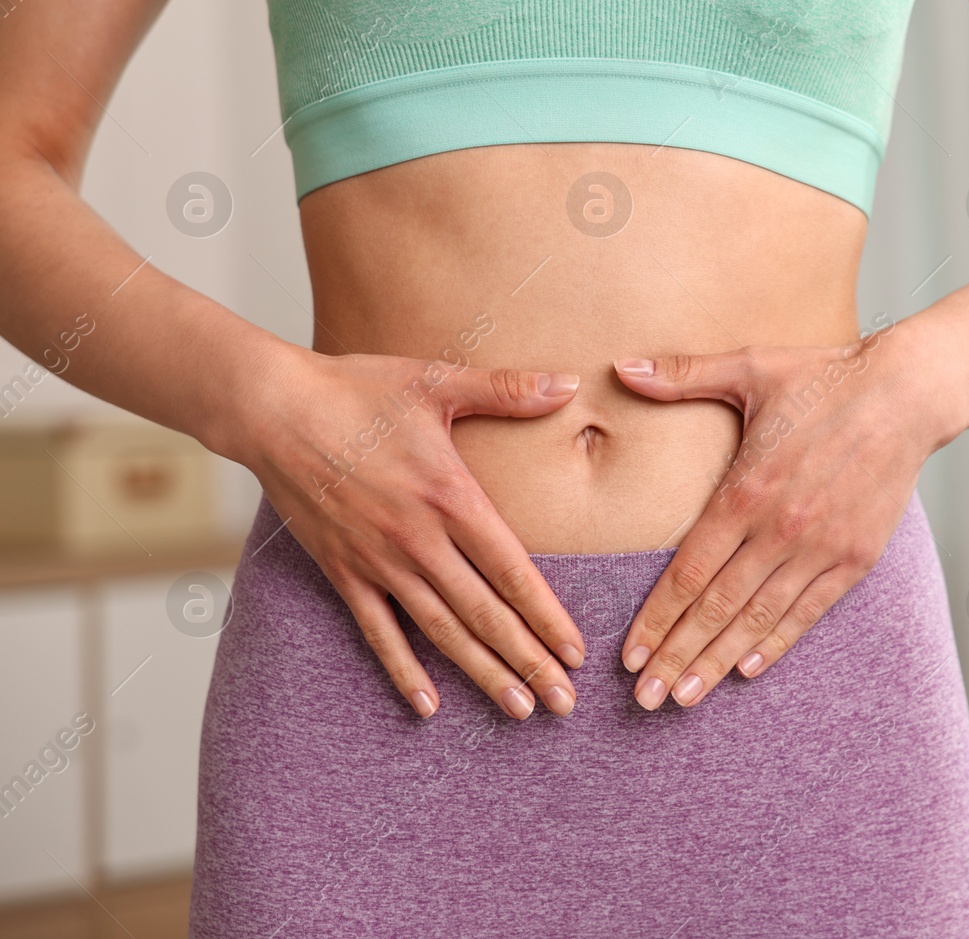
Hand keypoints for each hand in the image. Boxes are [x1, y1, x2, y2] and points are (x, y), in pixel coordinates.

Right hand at [239, 346, 586, 718]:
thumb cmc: (357, 391)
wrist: (270, 409)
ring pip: (441, 631)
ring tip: (518, 710)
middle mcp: (418, 540)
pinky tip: (429, 705)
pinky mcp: (343, 571)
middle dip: (528, 661)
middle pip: (484, 614)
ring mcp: (378, 562)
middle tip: (564, 703)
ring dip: (482, 674)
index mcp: (450, 497)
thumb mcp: (436, 382)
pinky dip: (403, 670)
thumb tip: (570, 384)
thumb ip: (506, 390)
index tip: (575, 652)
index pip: (510, 570)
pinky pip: (378, 632)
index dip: (545, 615)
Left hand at [612, 330, 942, 709]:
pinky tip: (747, 669)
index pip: (689, 572)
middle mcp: (781, 528)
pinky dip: (777, 643)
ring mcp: (821, 548)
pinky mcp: (856, 557)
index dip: (657, 618)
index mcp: (747, 490)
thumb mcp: (749, 367)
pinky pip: (809, 612)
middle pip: (717, 608)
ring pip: (759, 619)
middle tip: (646, 699)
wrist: (908, 392)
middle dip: (677, 656)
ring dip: (718, 663)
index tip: (630, 655)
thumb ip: (682, 376)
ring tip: (685, 698)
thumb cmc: (824, 378)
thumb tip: (620, 368)